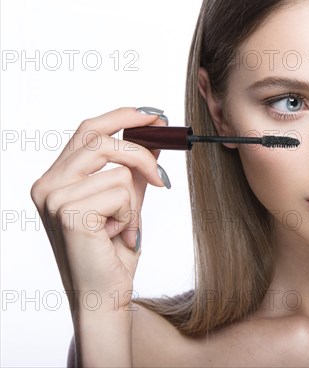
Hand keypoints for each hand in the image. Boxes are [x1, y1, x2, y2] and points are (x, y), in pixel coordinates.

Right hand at [30, 107, 169, 313]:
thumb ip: (134, 169)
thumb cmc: (113, 251)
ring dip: (133, 201)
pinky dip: (130, 215)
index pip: (87, 131)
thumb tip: (154, 135)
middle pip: (100, 139)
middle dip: (140, 153)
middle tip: (160, 178)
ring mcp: (54, 198)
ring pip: (117, 169)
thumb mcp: (127, 201)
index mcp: (55, 179)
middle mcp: (47, 185)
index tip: (154, 114)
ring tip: (122, 226)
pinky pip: (121, 192)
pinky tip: (116, 237)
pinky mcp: (69, 212)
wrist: (105, 294)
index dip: (121, 116)